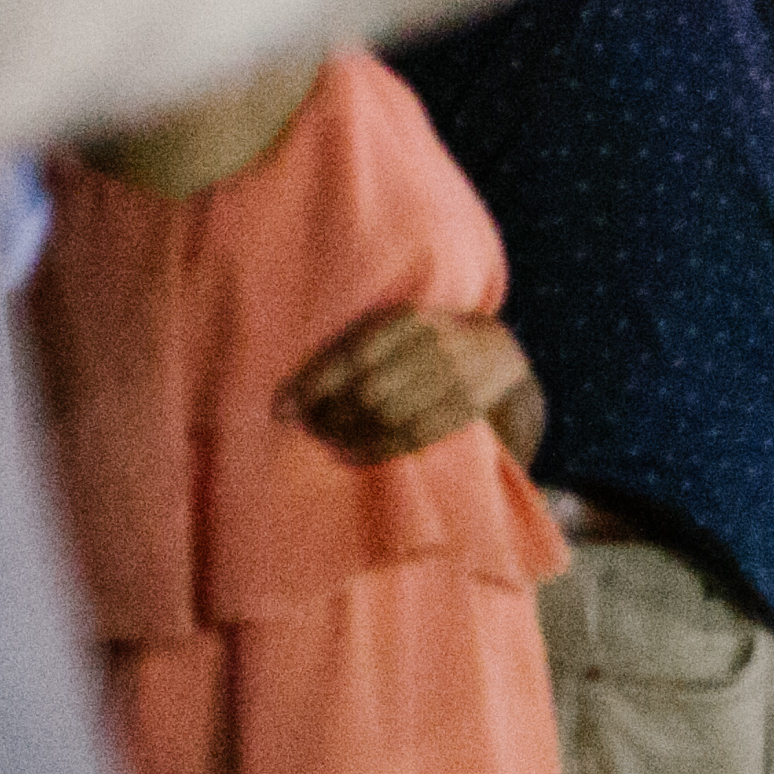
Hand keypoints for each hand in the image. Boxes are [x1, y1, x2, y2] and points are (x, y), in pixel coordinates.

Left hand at [283, 305, 537, 466]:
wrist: (494, 350)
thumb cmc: (416, 343)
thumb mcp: (381, 332)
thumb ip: (330, 361)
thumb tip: (278, 410)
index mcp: (409, 319)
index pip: (353, 357)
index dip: (315, 387)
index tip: (284, 409)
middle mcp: (437, 345)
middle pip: (370, 392)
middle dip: (330, 417)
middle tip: (308, 429)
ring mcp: (457, 378)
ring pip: (390, 418)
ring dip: (349, 438)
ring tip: (325, 443)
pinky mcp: (465, 408)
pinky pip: (411, 438)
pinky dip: (373, 452)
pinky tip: (348, 455)